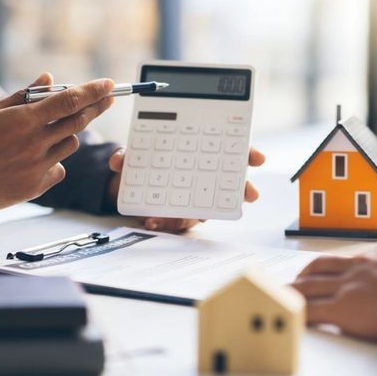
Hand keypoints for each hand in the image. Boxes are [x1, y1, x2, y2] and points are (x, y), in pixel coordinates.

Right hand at [0, 73, 114, 217]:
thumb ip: (23, 96)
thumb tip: (49, 79)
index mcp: (23, 120)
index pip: (69, 101)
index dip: (93, 91)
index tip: (110, 85)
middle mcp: (35, 143)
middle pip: (79, 122)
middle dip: (96, 108)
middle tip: (107, 99)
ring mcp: (37, 167)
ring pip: (70, 144)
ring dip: (66, 134)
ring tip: (43, 135)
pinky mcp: (36, 187)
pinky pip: (59, 169)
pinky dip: (53, 162)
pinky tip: (32, 161)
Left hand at [106, 148, 265, 232]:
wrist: (125, 185)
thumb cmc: (143, 161)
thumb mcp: (134, 153)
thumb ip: (128, 154)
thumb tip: (118, 160)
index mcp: (201, 155)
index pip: (232, 152)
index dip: (248, 154)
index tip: (258, 157)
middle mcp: (203, 179)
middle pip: (230, 184)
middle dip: (242, 189)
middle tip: (249, 193)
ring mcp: (193, 199)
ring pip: (205, 209)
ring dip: (195, 213)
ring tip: (180, 215)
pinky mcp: (177, 216)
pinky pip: (177, 223)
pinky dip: (165, 223)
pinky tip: (152, 222)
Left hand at [293, 239, 376, 340]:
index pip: (354, 257)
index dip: (340, 265)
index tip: (333, 270)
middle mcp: (361, 265)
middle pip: (323, 265)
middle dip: (308, 273)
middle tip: (299, 279)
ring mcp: (349, 285)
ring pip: (310, 284)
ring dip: (295, 290)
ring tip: (286, 295)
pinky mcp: (342, 307)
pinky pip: (312, 309)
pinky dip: (299, 312)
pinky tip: (291, 317)